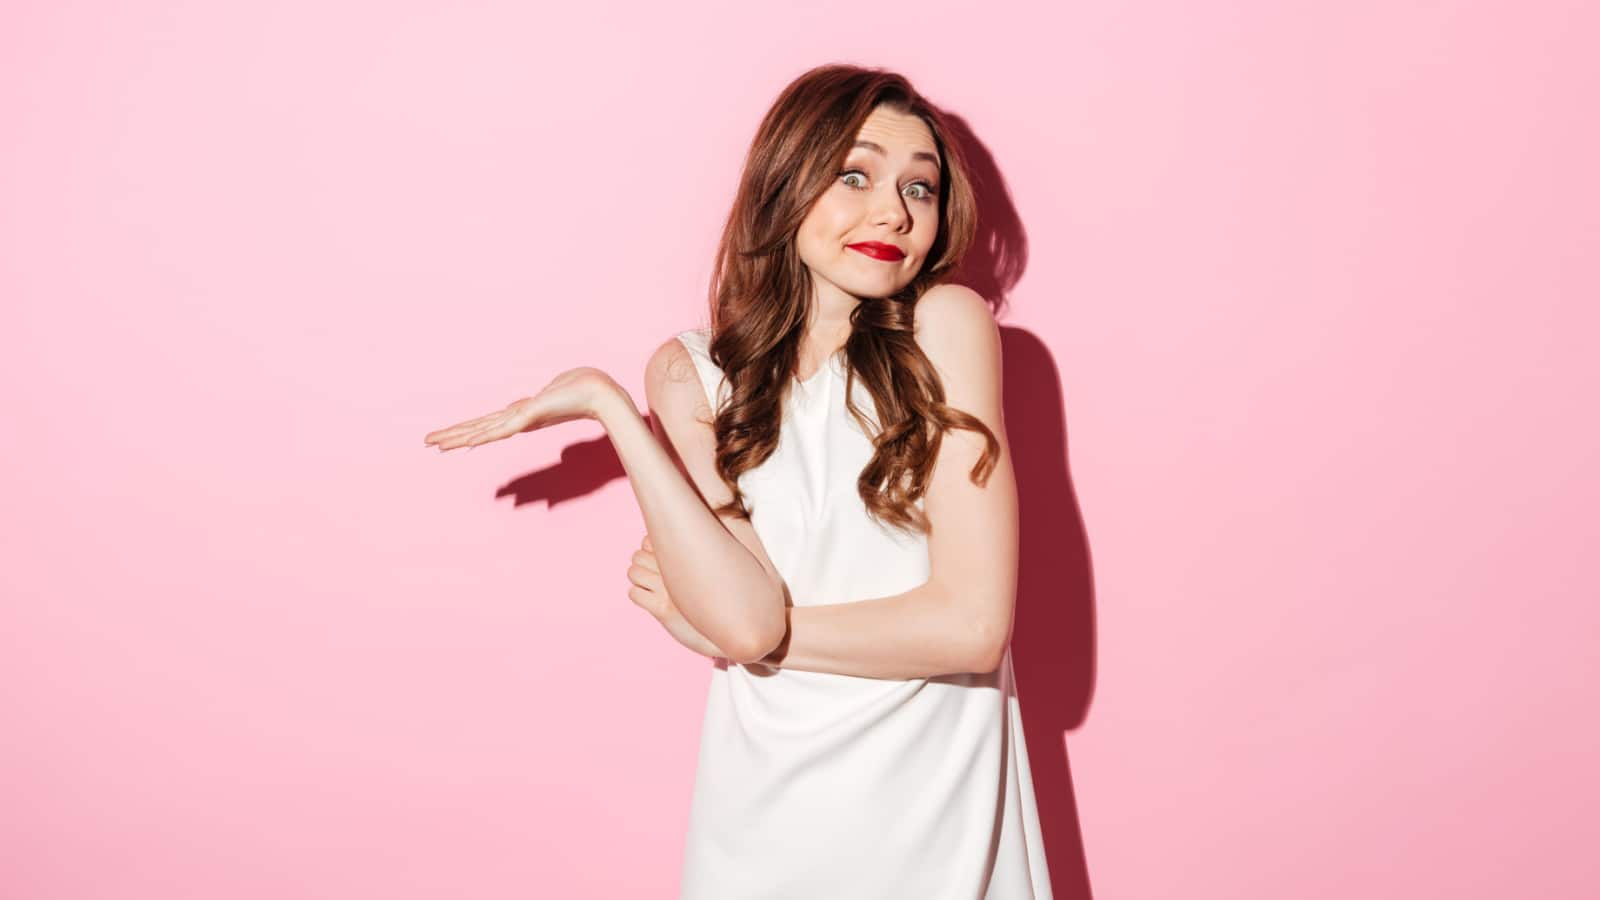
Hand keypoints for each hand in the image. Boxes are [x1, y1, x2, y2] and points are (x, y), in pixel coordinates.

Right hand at [423, 366, 622, 450]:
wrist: (602, 393)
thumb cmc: (582, 388)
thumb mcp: (553, 393)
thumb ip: (541, 400)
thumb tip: (538, 400)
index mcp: (520, 414)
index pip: (486, 423)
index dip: (465, 430)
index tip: (446, 437)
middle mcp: (519, 419)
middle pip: (478, 429)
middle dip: (452, 436)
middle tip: (428, 443)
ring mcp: (524, 419)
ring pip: (485, 431)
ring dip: (460, 438)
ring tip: (438, 445)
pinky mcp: (533, 416)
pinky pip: (504, 428)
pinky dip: (486, 436)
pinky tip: (470, 442)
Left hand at [628, 533, 728, 659]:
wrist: (726, 630)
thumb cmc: (716, 600)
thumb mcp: (706, 572)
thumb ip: (687, 558)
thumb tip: (668, 545)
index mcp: (685, 556)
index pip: (648, 540)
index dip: (650, 549)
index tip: (660, 562)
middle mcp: (676, 569)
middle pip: (637, 555)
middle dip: (641, 565)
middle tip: (655, 578)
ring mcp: (668, 589)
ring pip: (633, 572)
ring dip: (638, 579)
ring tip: (651, 589)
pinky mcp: (662, 609)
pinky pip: (634, 594)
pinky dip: (639, 596)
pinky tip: (651, 602)